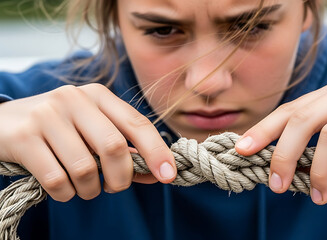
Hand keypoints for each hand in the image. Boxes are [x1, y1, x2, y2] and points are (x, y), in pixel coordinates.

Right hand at [0, 84, 175, 201]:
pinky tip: (64, 188)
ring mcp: (46, 116)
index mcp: (97, 95)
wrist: (3, 124)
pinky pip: (57, 180)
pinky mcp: (23, 137)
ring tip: (85, 188)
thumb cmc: (58, 131)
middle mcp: (73, 99)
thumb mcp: (91, 130)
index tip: (169, 175)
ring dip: (91, 190)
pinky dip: (67, 194)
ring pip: (85, 168)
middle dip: (121, 178)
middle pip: (114, 147)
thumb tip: (158, 174)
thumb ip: (123, 150)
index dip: (157, 151)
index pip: (137, 124)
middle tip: (115, 188)